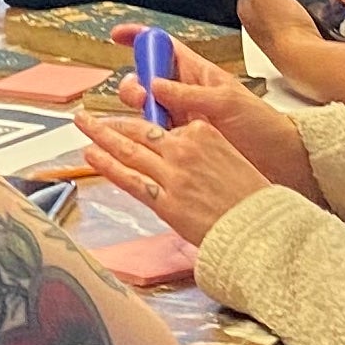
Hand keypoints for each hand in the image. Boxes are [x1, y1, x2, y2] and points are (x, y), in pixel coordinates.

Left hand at [85, 97, 299, 243]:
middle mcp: (184, 148)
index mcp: (203, 132)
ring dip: (101, 136)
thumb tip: (180, 153)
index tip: (124, 123)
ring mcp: (173, 175)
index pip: (162, 125)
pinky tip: (92, 155)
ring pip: (128, 150)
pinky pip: (130, 179)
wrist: (262, 227)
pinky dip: (108, 165)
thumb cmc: (252, 197)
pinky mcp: (165, 201)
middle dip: (110, 123)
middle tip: (87, 117)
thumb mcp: (230, 158)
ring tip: (82, 127)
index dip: (139, 124)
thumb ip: (202, 150)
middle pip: (138, 130)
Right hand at [105, 43, 320, 188]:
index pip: (164, 47)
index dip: (141, 39)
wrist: (281, 161)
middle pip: (148, 79)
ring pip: (148, 109)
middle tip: (138, 97)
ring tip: (146, 122)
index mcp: (199, 74)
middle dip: (135, 83)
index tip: (118, 36)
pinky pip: (156, 135)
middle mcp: (187, 94)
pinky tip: (144, 140)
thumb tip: (155, 84)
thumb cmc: (263, 125)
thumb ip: (190, 93)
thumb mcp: (228, 102)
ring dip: (139, 112)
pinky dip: (145, 136)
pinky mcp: (184, 144)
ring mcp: (184, 120)